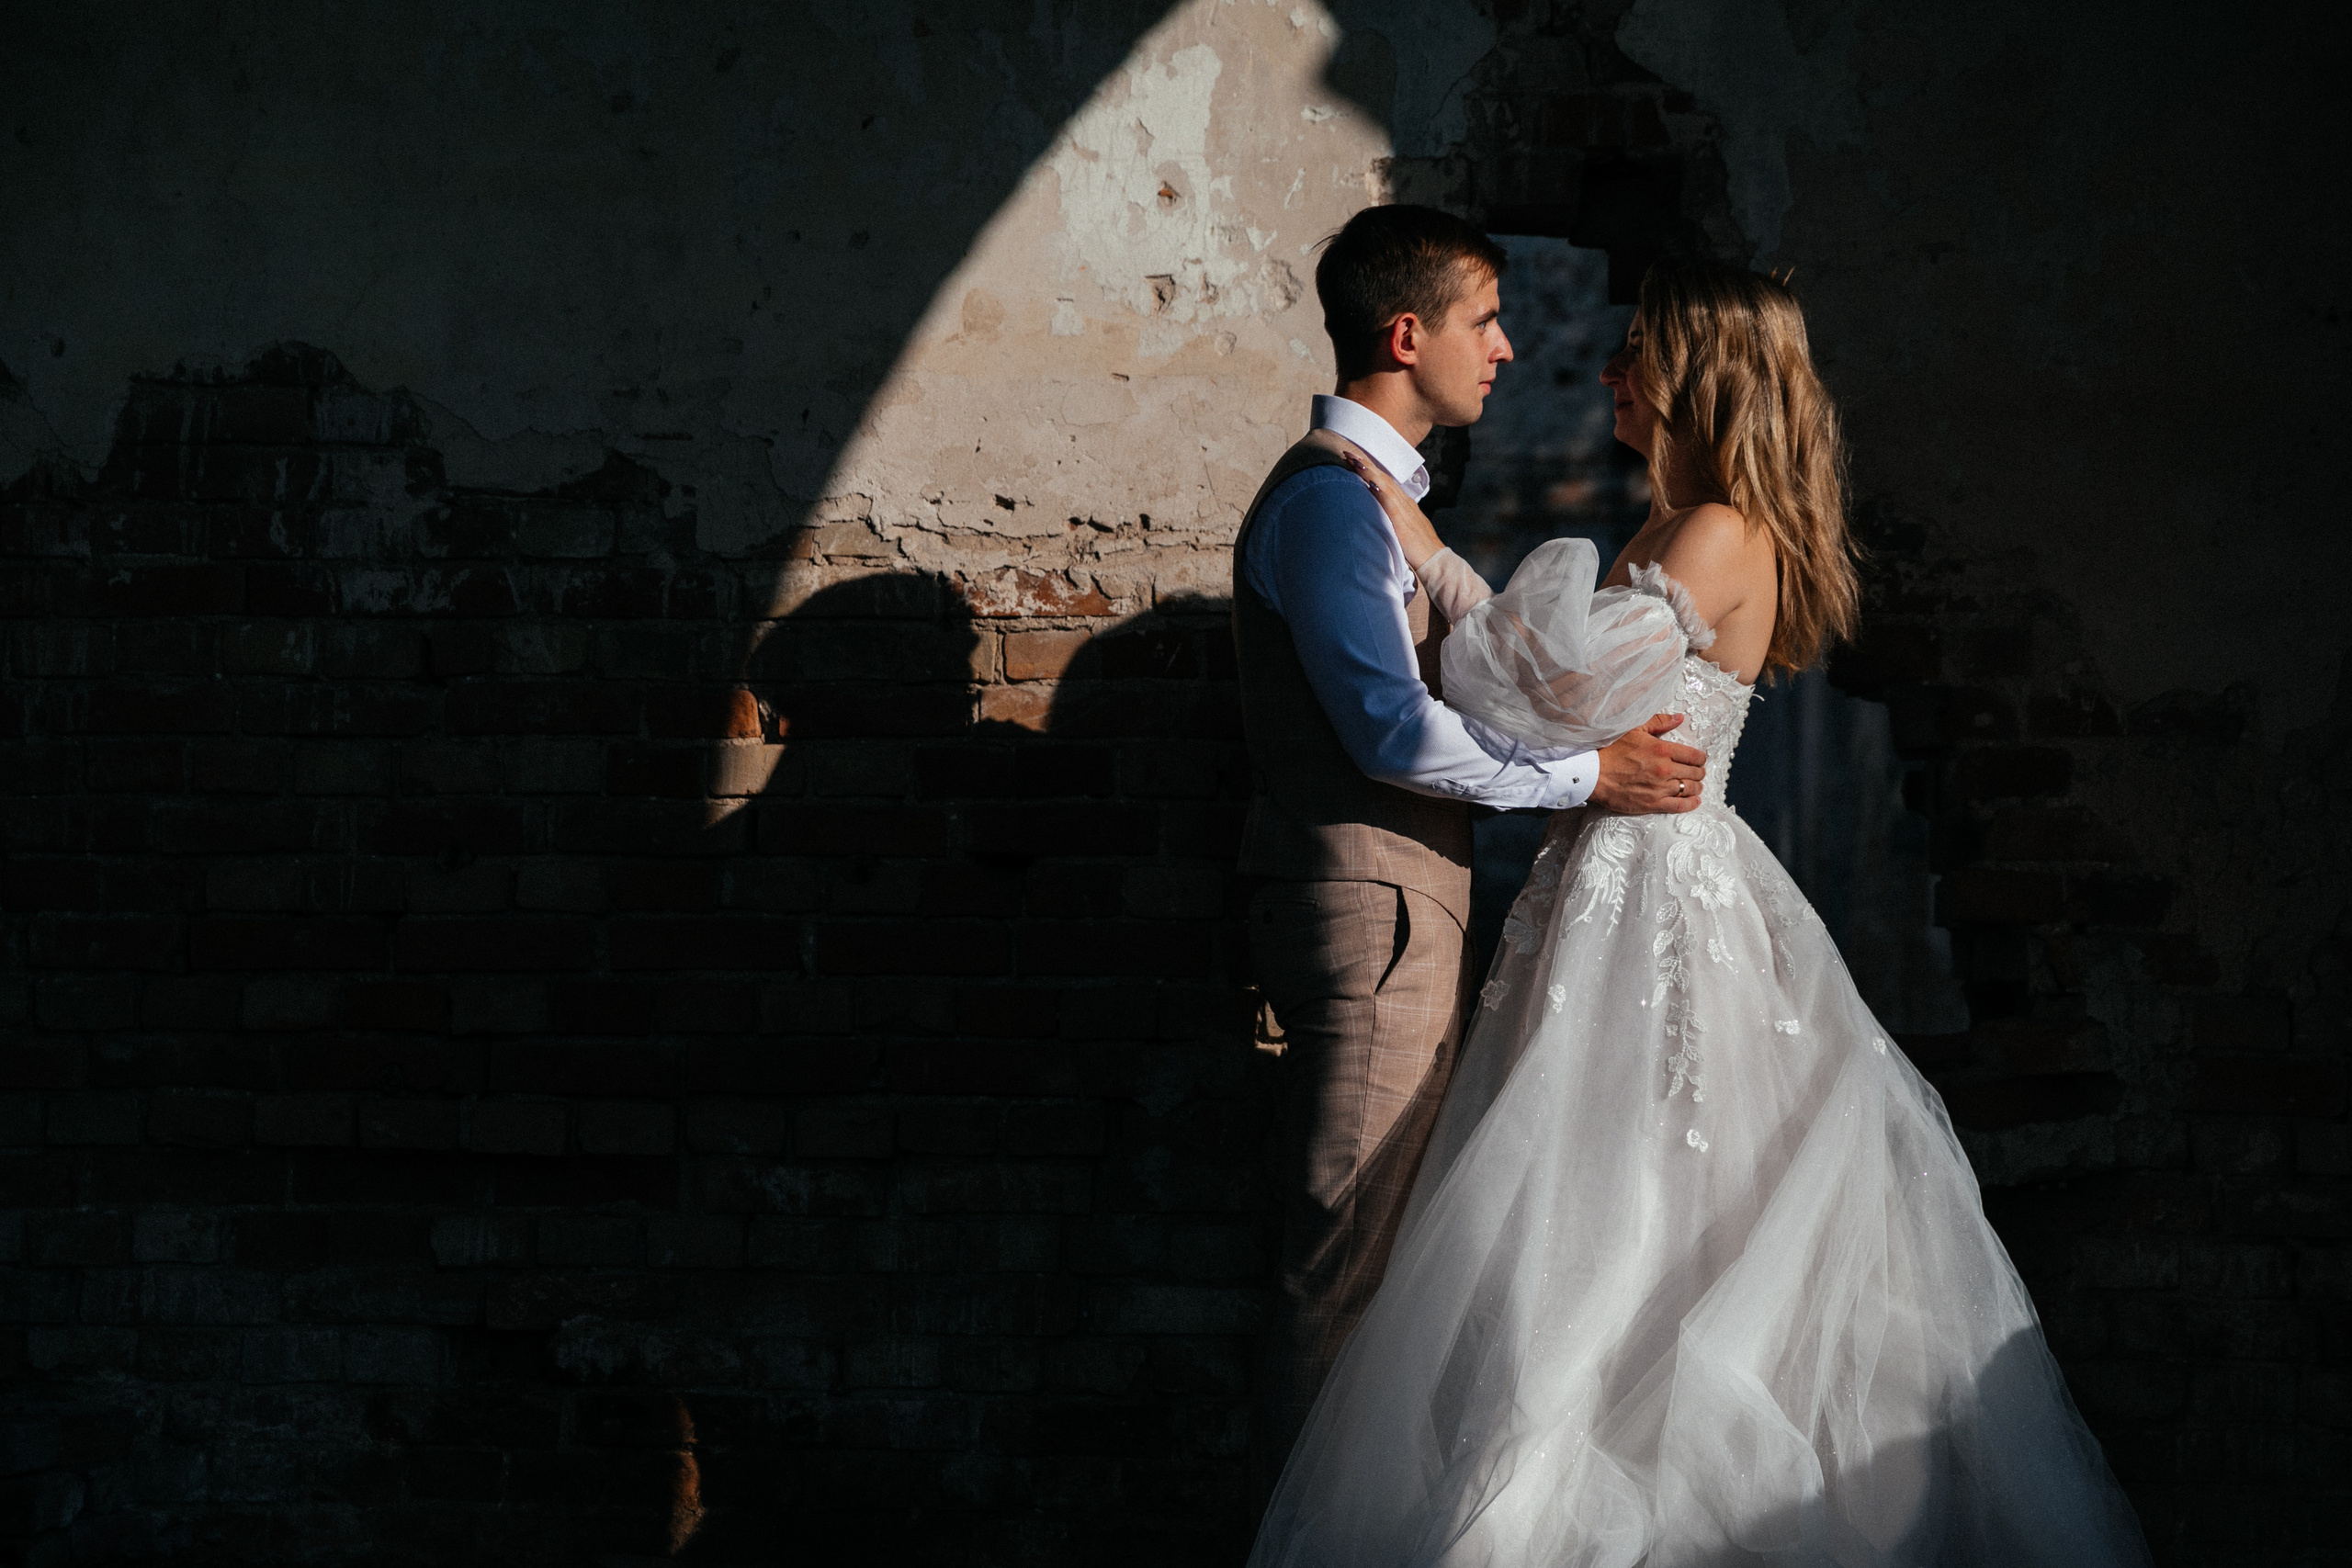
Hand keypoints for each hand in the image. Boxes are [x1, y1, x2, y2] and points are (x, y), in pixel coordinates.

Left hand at [1339, 449, 1445, 568]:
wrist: (1434, 558)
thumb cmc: (1417, 547)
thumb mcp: (1402, 528)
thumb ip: (1390, 519)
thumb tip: (1376, 515)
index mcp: (1402, 503)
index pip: (1383, 481)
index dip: (1369, 469)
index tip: (1353, 459)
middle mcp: (1403, 501)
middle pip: (1382, 477)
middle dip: (1365, 463)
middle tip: (1347, 452)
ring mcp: (1404, 509)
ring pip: (1385, 484)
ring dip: (1369, 471)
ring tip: (1355, 460)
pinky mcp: (1403, 520)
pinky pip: (1390, 502)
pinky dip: (1381, 491)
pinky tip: (1371, 483)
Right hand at [1590, 714, 1706, 813]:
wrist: (1592, 774)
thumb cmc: (1611, 750)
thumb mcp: (1634, 729)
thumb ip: (1659, 722)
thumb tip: (1679, 718)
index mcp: (1662, 749)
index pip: (1694, 756)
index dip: (1700, 758)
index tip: (1699, 760)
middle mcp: (1665, 769)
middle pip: (1695, 773)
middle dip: (1699, 772)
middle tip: (1697, 773)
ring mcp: (1659, 788)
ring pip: (1689, 789)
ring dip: (1696, 787)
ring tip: (1695, 786)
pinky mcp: (1652, 803)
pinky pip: (1679, 805)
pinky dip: (1691, 804)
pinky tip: (1695, 801)